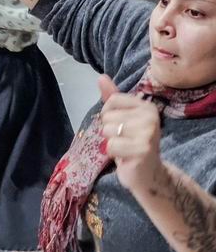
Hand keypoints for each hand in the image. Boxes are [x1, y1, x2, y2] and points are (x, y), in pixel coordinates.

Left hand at [98, 75, 161, 191]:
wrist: (148, 174)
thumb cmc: (132, 144)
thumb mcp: (123, 118)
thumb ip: (112, 98)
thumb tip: (100, 77)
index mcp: (146, 106)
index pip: (111, 101)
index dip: (108, 116)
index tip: (122, 127)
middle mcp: (150, 116)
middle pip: (107, 117)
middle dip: (110, 132)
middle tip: (125, 141)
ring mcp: (148, 133)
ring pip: (108, 131)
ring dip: (112, 143)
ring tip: (125, 148)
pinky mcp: (142, 150)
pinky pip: (111, 146)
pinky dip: (113, 153)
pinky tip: (126, 157)